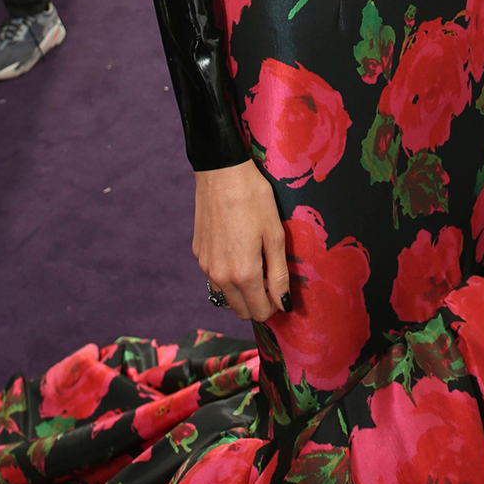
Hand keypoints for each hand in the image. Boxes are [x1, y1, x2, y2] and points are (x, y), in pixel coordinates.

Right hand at [193, 160, 289, 321]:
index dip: (275, 305)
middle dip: (258, 302)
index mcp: (243, 273)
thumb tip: (284, 304)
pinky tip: (237, 250)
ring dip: (242, 291)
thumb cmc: (253, 199)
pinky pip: (214, 278)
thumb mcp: (274, 235)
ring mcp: (205, 266)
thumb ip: (279, 274)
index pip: (259, 312)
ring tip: (255, 263)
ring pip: (226, 297)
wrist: (221, 172)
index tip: (282, 289)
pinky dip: (228, 276)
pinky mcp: (198, 253)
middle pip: (241, 310)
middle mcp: (220, 276)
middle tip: (270, 276)